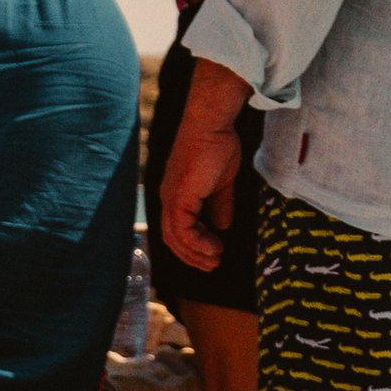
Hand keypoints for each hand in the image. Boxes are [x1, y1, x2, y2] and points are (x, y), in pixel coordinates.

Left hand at [157, 63, 249, 274]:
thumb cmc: (217, 146)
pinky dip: (198, 243)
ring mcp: (172, 198)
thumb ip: (219, 205)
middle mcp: (169, 199)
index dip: (192, 246)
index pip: (177, 229)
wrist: (212, 125)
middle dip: (193, 256)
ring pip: (176, 238)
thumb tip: (222, 226)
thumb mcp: (221, 183)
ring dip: (196, 253)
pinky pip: (184, 229)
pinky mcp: (179, 197)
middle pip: (173, 239)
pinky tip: (214, 246)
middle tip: (212, 265)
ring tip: (215, 259)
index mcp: (176, 195)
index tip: (212, 254)